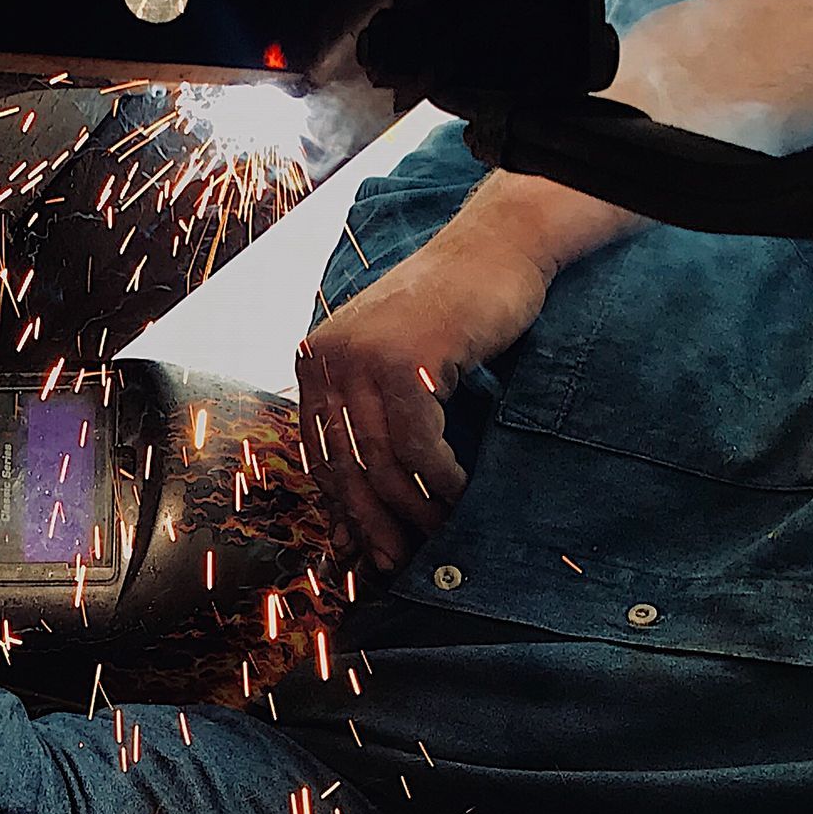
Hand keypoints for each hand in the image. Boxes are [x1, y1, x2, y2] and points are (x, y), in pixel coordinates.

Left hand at [297, 220, 548, 572]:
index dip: (342, 506)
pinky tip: (459, 495)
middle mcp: (328, 358)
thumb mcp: (397, 369)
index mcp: (316, 361)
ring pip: (381, 460)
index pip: (319, 452)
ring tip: (438, 534)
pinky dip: (440, 478)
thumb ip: (372, 429)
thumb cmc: (452, 315)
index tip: (365, 548)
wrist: (496, 252)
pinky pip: (418, 443)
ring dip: (413, 507)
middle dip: (372, 521)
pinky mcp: (406, 361)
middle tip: (397, 562)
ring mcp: (363, 357)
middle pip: (344, 462)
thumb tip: (351, 523)